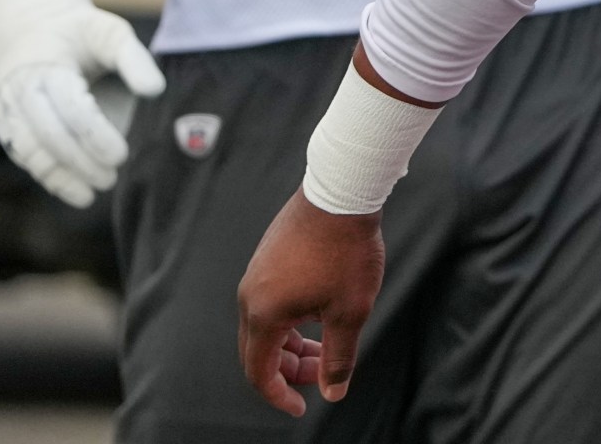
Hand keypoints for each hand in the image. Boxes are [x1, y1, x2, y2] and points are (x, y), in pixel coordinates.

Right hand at [0, 0, 164, 207]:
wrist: (27, 25)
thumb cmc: (78, 31)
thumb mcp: (109, 32)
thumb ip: (133, 58)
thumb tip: (155, 91)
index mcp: (45, 66)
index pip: (70, 108)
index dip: (95, 135)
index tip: (122, 155)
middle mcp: (19, 91)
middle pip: (47, 135)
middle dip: (79, 161)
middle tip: (111, 177)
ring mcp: (7, 110)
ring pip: (29, 151)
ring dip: (60, 176)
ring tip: (93, 193)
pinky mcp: (7, 126)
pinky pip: (25, 156)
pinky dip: (48, 176)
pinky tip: (76, 192)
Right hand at [238, 192, 385, 415]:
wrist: (342, 191)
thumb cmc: (347, 252)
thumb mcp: (350, 312)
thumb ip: (339, 357)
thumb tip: (333, 392)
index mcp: (264, 314)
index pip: (259, 372)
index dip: (280, 396)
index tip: (301, 409)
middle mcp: (250, 296)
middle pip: (259, 351)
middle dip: (289, 370)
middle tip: (324, 372)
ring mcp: (256, 273)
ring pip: (265, 326)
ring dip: (292, 345)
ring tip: (328, 344)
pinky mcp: (267, 257)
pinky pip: (270, 302)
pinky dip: (290, 320)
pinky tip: (320, 312)